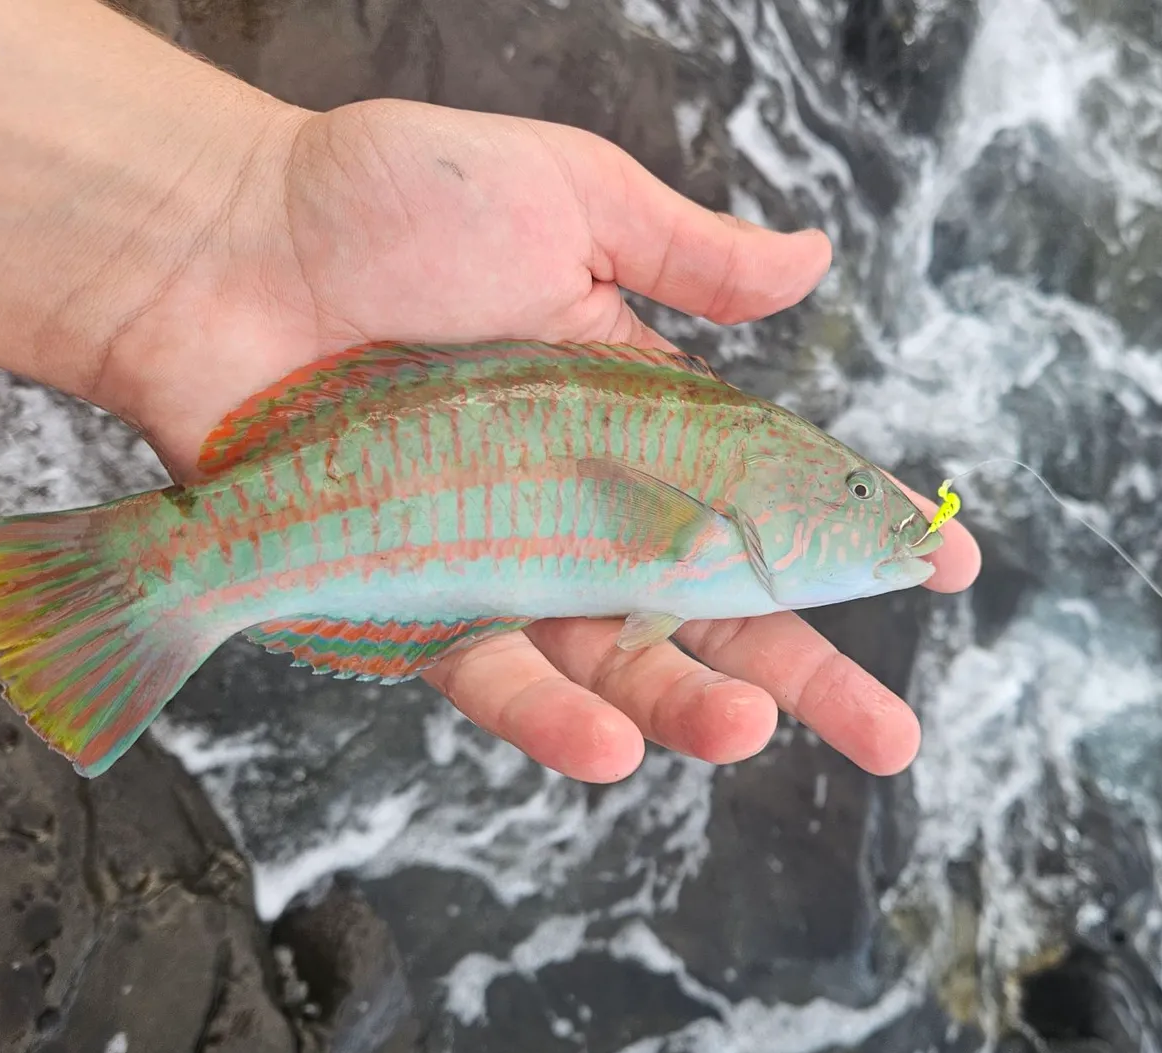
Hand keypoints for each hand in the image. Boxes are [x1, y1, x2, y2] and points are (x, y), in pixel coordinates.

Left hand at [95, 99, 980, 781]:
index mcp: (641, 413)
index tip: (945, 561)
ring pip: (619, 663)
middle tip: (891, 737)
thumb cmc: (387, 204)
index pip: (774, 489)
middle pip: (717, 611)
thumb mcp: (567, 200)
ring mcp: (507, 560)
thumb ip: (690, 253)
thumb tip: (818, 259)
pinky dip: (552, 715)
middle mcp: (588, 502)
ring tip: (749, 732)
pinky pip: (495, 675)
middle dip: (812, 676)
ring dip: (689, 707)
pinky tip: (614, 743)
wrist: (216, 244)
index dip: (859, 530)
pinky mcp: (416, 604)